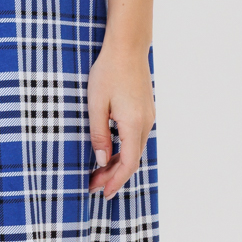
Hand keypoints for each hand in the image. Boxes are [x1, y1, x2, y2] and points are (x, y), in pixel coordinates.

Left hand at [87, 42, 154, 199]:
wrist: (127, 48)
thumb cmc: (108, 72)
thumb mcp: (96, 105)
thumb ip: (99, 134)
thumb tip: (101, 160)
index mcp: (134, 124)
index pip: (128, 163)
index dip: (116, 181)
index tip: (103, 193)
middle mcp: (146, 124)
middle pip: (132, 159)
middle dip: (113, 176)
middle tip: (93, 186)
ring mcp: (148, 117)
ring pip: (134, 149)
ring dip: (117, 163)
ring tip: (98, 173)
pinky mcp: (145, 111)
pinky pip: (135, 138)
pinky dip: (123, 150)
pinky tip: (109, 152)